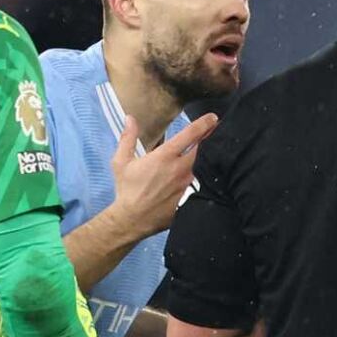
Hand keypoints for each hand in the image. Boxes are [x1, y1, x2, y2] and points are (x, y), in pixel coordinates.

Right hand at [108, 113, 218, 238]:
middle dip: (207, 139)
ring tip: (206, 153)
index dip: (204, 124)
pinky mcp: (189, 198)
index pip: (190, 135)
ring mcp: (186, 184)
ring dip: (202, 159)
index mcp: (164, 156)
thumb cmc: (126, 189)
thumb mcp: (122, 161)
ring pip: (199, 167)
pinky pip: (197, 184)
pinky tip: (201, 177)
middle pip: (201, 149)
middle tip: (214, 131)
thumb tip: (130, 118)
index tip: (213, 117)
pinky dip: (199, 178)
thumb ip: (128, 138)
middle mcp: (180, 169)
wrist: (133, 219)